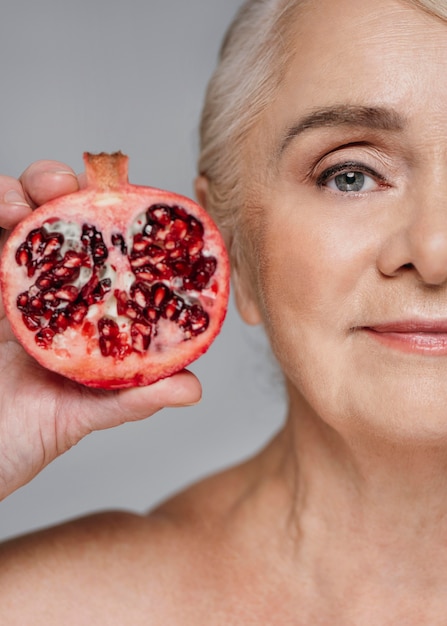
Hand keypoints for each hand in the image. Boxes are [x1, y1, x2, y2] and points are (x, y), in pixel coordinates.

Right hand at [0, 161, 201, 500]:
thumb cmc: (17, 441)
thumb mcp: (78, 416)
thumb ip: (130, 399)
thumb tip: (193, 387)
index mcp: (73, 312)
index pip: (96, 249)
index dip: (107, 215)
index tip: (119, 195)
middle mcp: (37, 294)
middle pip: (47, 218)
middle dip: (54, 186)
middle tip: (60, 185)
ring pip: (3, 218)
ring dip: (10, 195)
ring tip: (16, 204)